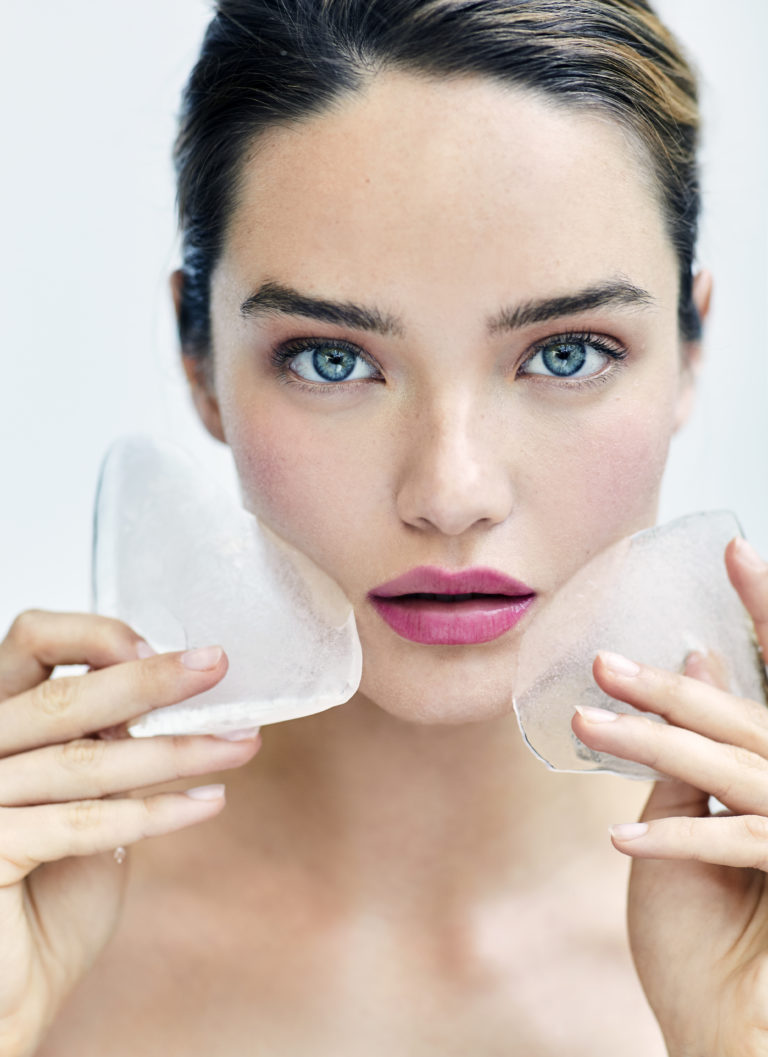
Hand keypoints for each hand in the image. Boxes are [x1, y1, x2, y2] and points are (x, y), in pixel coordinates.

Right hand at [0, 611, 260, 1056]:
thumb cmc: (47, 888)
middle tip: (217, 667)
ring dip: (177, 751)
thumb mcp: (82, 792)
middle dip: (152, 680)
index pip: (30, 642)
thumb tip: (170, 691)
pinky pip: (84, 823)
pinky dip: (155, 813)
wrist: (14, 984)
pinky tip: (209, 802)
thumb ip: (104, 740)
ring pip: (86, 761)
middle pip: (63, 697)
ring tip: (240, 744)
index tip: (158, 646)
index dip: (94, 634)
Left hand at [572, 537, 767, 1056]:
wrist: (761, 998)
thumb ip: (722, 733)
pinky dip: (673, 839)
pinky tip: (619, 837)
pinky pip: (728, 846)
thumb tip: (702, 662)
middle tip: (602, 664)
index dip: (765, 608)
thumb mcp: (734, 799)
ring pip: (721, 771)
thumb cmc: (748, 895)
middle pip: (736, 718)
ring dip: (648, 747)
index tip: (736, 551)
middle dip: (670, 689)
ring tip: (585, 728)